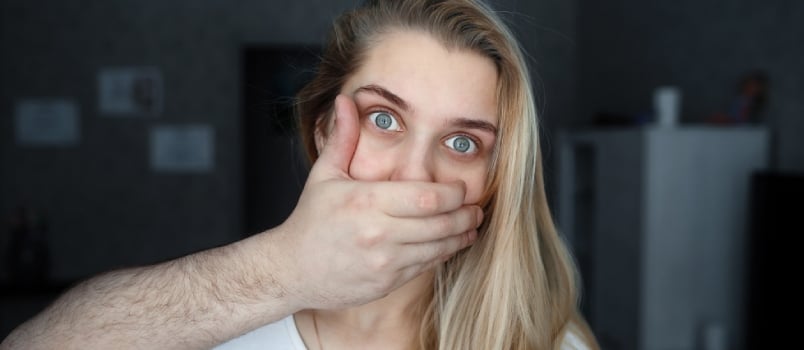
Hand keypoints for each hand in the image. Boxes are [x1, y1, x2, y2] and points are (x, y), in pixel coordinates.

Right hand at [271, 94, 481, 309]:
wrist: (292, 270)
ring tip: (471, 226)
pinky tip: (450, 244)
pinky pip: (425, 267)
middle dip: (466, 215)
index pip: (428, 196)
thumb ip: (342, 139)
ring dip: (461, 236)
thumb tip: (346, 101)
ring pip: (438, 248)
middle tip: (476, 208)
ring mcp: (384, 261)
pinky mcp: (387, 282)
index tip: (460, 188)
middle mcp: (378, 233)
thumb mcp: (324, 175)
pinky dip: (442, 255)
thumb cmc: (310, 220)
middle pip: (440, 223)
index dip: (454, 193)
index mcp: (366, 201)